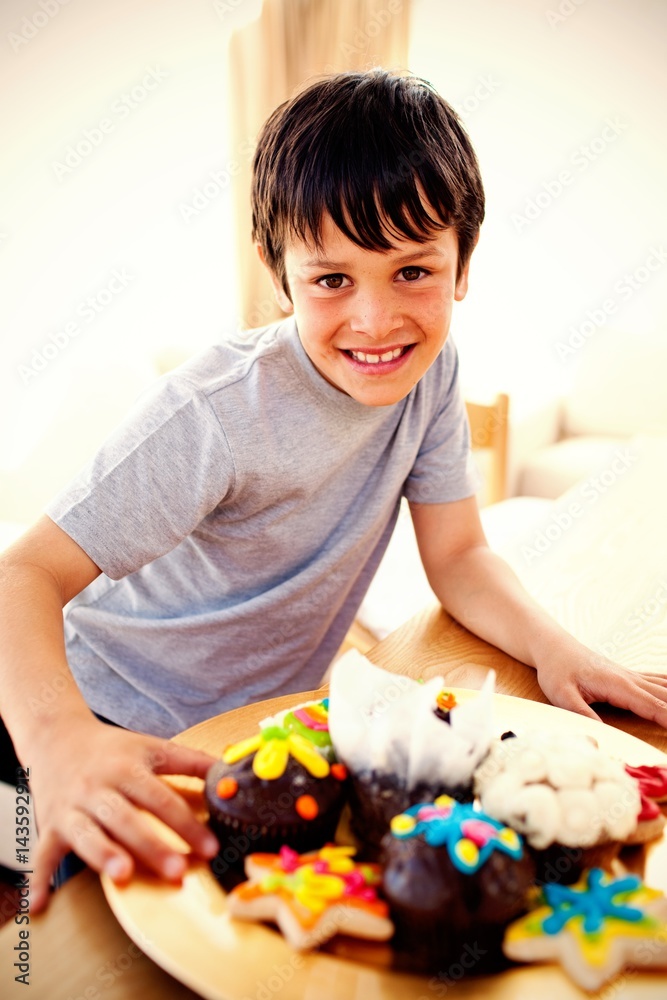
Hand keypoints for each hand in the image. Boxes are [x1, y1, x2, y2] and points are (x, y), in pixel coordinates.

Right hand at [28, 715, 218, 911]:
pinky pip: (41, 854)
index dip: (186, 823)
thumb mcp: (151, 747)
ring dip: (104, 855)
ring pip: (88, 834)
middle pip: (127, 818)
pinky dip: (38, 879)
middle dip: (152, 845)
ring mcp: (72, 808)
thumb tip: (228, 773)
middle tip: (177, 870)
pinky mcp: (50, 825)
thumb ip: (190, 762)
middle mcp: (98, 788)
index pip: (161, 798)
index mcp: (127, 769)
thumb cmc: (112, 749)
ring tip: (123, 875)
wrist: (57, 737)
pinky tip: (39, 904)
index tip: (210, 847)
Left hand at [536, 644, 666, 726]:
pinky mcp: (629, 677)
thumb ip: (581, 712)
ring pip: (666, 688)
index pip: (653, 706)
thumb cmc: (557, 671)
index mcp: (618, 685)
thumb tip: (600, 733)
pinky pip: (660, 680)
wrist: (554, 648)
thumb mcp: (561, 694)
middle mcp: (630, 679)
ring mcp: (632, 676)